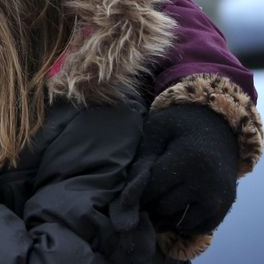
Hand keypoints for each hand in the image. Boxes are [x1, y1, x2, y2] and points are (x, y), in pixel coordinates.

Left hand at [141, 104, 238, 234]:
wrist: (217, 127)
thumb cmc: (179, 126)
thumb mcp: (157, 130)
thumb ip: (143, 156)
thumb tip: (130, 188)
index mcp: (189, 160)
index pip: (154, 188)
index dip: (137, 192)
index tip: (129, 189)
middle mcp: (207, 182)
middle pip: (166, 206)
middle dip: (149, 204)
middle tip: (139, 198)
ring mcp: (219, 197)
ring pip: (181, 221)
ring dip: (165, 216)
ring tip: (155, 203)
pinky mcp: (226, 206)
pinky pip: (200, 227)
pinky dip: (184, 223)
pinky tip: (173, 209)